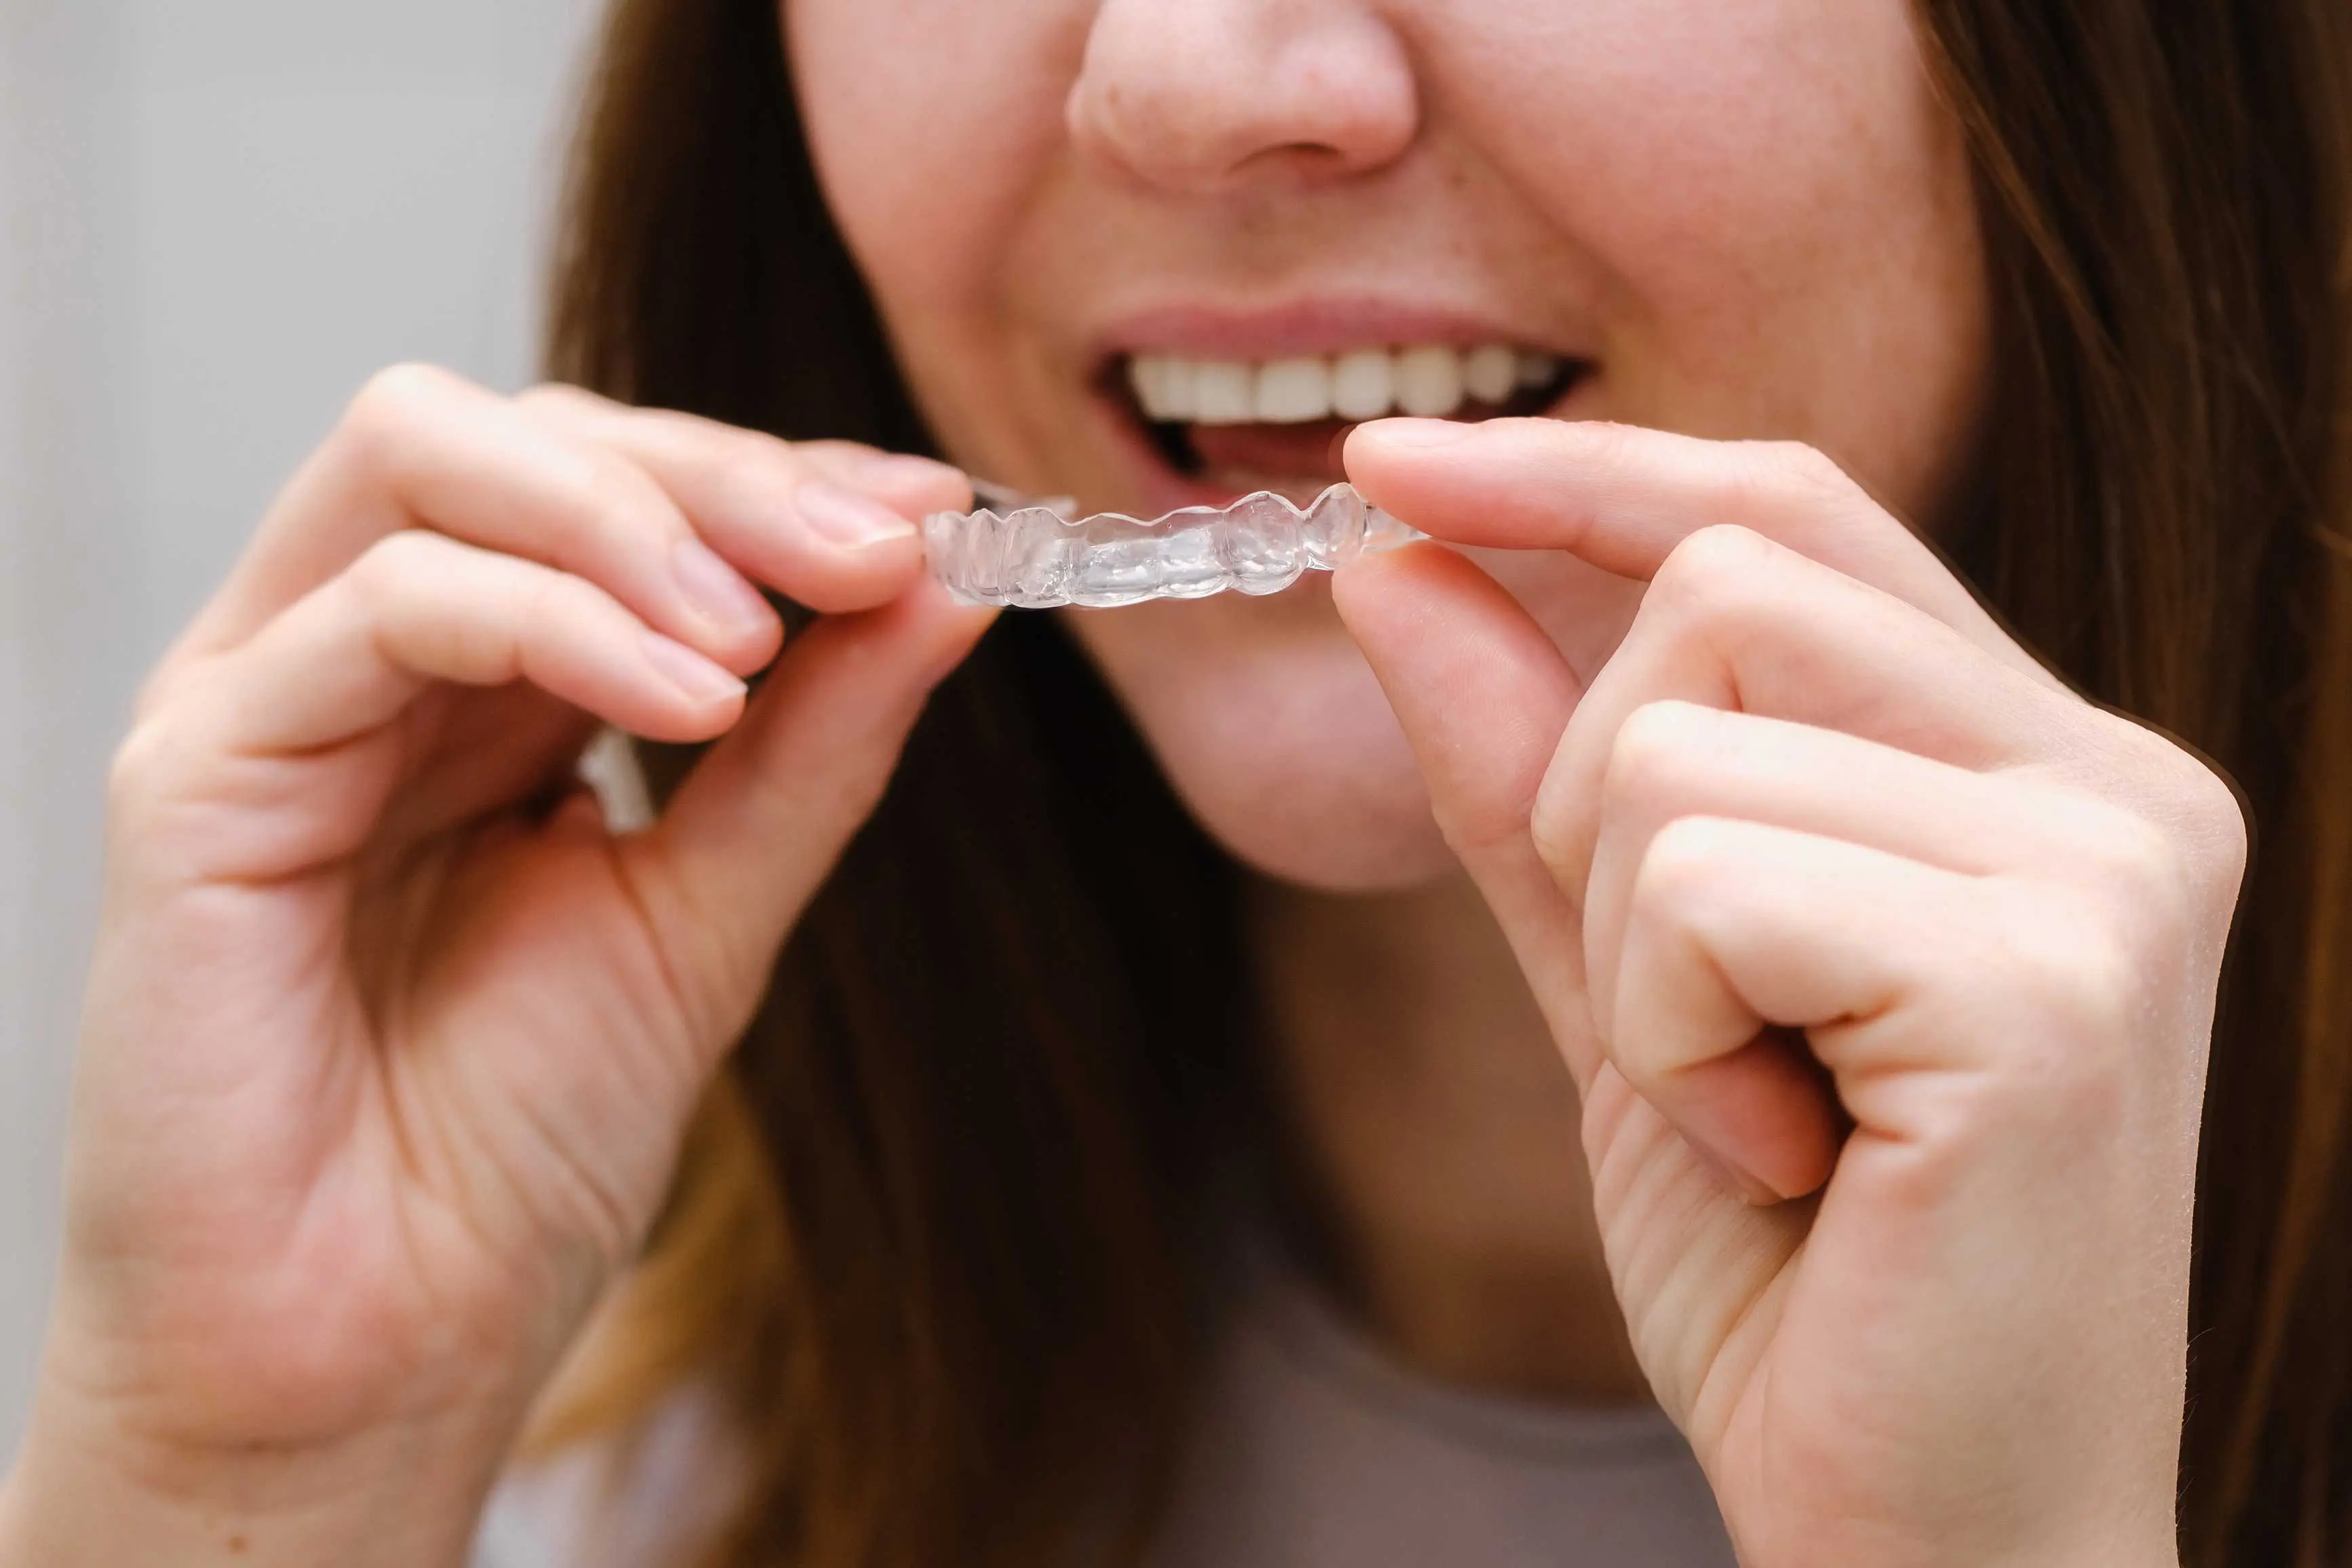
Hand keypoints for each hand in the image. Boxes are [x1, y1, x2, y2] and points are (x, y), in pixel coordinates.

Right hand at [1, 368, 991, 1566]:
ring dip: (633, 520)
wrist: (381, 1346)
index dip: (780, 478)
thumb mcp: (711, 907)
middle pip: (529, 433)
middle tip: (876, 553)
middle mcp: (371, 658)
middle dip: (722, 475)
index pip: (623, 487)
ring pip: (427, 459)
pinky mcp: (191, 767)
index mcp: (488, 683)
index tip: (937, 516)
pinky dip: (552, 620)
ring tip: (765, 645)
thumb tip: (946, 576)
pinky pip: (376, 608)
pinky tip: (688, 702)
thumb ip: (818, 739)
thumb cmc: (515, 1150)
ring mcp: (272, 696)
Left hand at [1336, 418, 2239, 1567]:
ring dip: (1633, 943)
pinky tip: (1783, 1152)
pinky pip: (1705, 882)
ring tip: (1758, 1104)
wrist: (1923, 1527)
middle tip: (1688, 1004)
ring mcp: (2108, 871)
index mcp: (2040, 764)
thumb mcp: (1626, 977)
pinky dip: (1668, 1034)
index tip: (1387, 464)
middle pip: (1723, 583)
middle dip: (1596, 794)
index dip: (1579, 470)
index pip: (1790, 511)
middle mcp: (2115, 781)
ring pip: (1685, 737)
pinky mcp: (2054, 982)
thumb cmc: (1795, 1266)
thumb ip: (1522, 767)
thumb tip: (1398, 553)